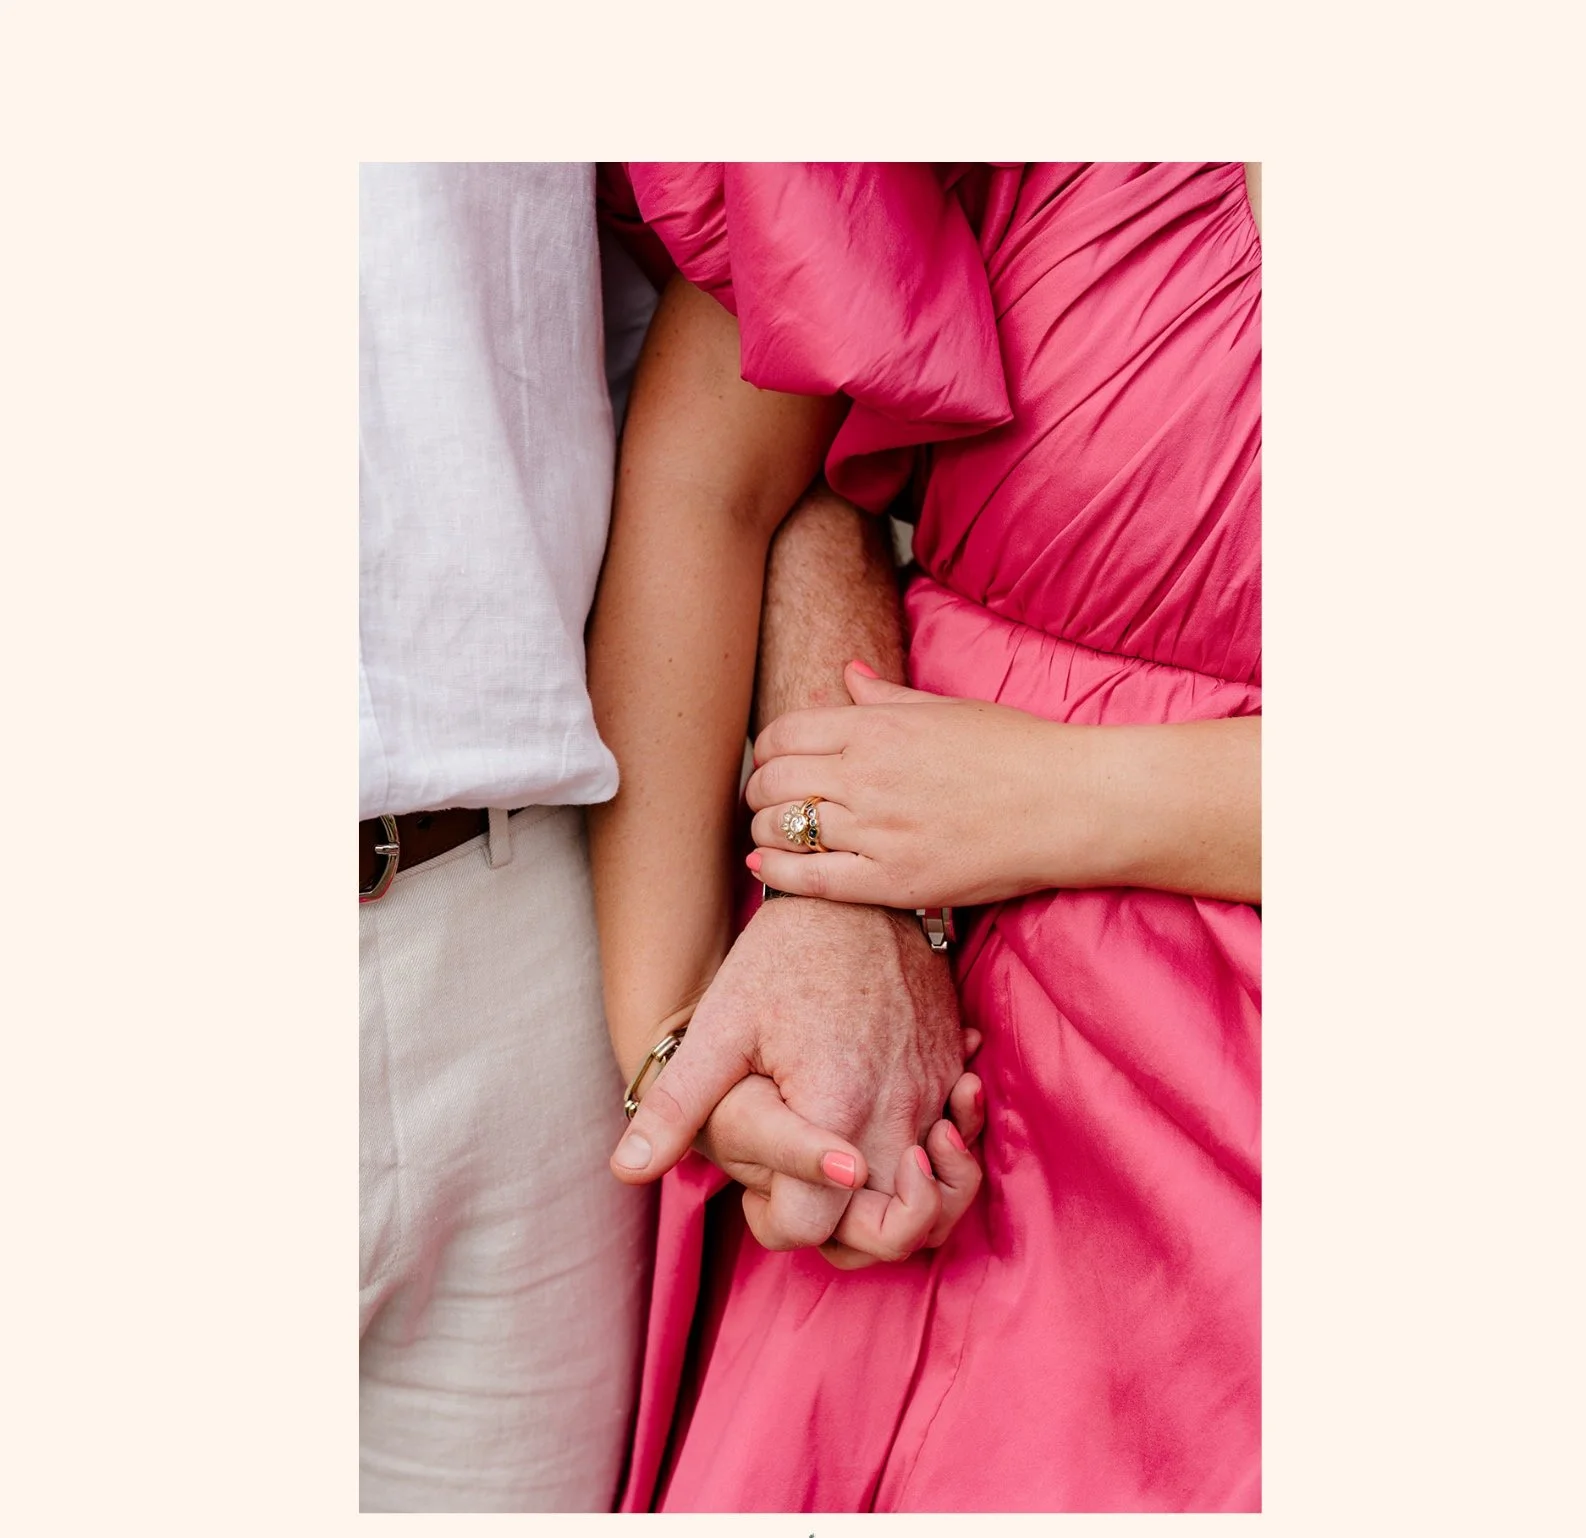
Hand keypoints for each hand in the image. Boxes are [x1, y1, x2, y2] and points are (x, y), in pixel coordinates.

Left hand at [611, 895, 982, 1265]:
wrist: (862, 893)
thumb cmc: (786, 955)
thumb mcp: (721, 1025)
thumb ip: (677, 1105)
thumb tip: (624, 1170)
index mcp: (834, 1109)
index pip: (811, 1226)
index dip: (773, 1223)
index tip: (756, 1194)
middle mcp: (896, 1114)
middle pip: (889, 1233)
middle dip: (845, 1237)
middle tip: (805, 1198)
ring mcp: (935, 1095)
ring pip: (937, 1201)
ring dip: (902, 1208)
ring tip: (853, 1178)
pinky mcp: (954, 1073)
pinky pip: (957, 1145)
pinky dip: (936, 1159)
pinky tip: (893, 1130)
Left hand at [746, 660, 1080, 906]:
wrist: (1070, 804)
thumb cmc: (1017, 751)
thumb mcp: (947, 708)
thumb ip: (887, 697)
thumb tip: (849, 674)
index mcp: (876, 728)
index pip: (784, 733)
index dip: (766, 750)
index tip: (771, 762)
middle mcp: (867, 776)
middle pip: (773, 781)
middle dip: (758, 790)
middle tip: (765, 799)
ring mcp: (877, 831)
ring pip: (784, 829)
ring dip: (765, 829)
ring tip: (771, 833)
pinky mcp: (894, 881)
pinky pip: (811, 881)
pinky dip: (776, 874)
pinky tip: (764, 866)